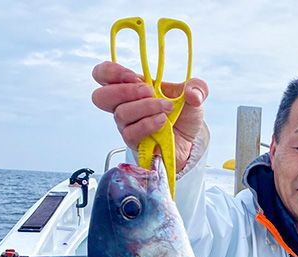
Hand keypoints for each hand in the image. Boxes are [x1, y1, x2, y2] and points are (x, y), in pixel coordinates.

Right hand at [91, 61, 208, 171]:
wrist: (189, 141)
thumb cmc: (183, 115)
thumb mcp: (195, 95)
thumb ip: (197, 87)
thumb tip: (192, 93)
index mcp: (131, 87)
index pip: (103, 75)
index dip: (111, 72)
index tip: (133, 76)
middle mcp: (124, 106)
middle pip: (101, 97)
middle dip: (125, 91)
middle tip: (149, 91)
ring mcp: (127, 125)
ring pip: (121, 114)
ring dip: (145, 107)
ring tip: (166, 108)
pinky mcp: (134, 143)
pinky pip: (131, 133)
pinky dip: (148, 124)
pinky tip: (163, 121)